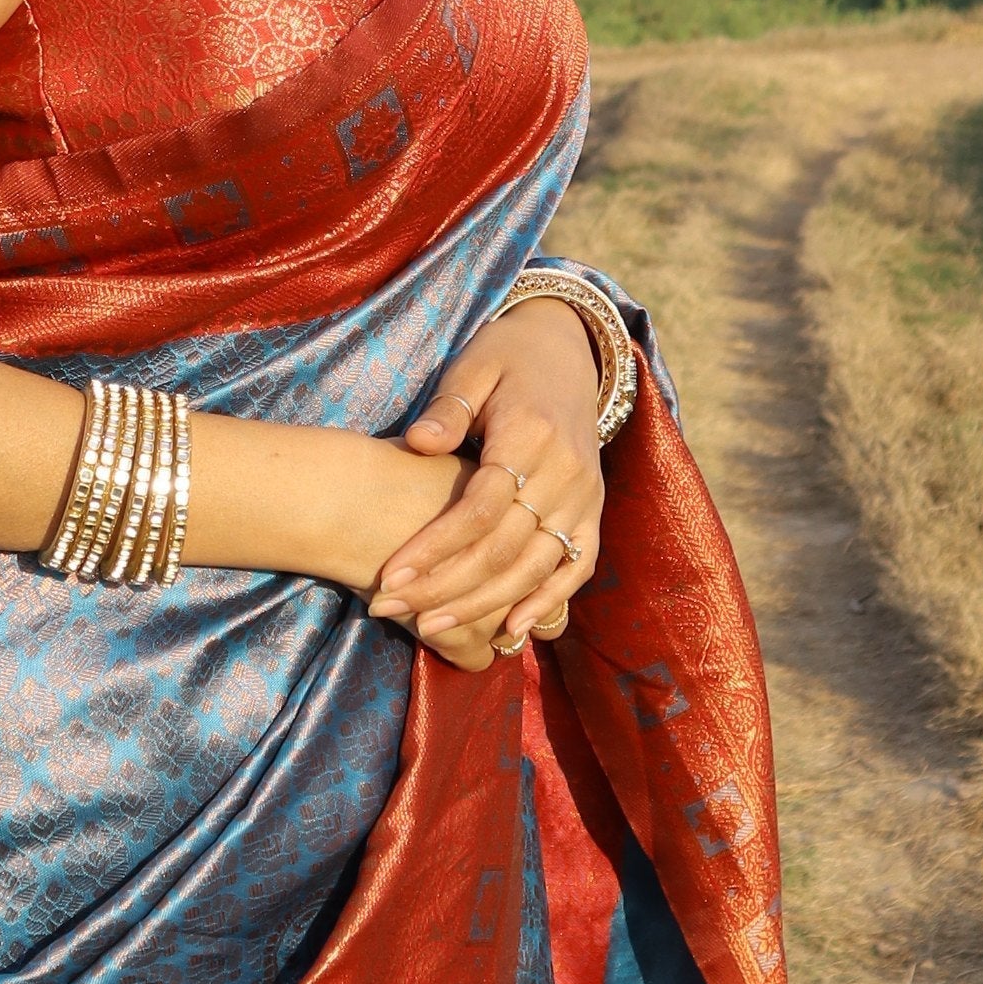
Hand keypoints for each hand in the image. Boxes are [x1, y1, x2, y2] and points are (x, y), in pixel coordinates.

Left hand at [370, 298, 605, 656]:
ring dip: (484, 605)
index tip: (389, 577)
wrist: (567, 351)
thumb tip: (418, 442)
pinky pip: (577, 568)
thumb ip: (448, 406)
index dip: (434, 548)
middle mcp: (565, 473)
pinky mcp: (593, 513)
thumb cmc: (505, 359)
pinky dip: (547, 603)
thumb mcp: (472, 367)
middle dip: (445, 587)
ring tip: (430, 628)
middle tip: (389, 609)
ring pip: (535, 567)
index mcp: (530, 435)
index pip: (480, 508)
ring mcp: (585, 498)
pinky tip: (510, 632)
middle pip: (503, 548)